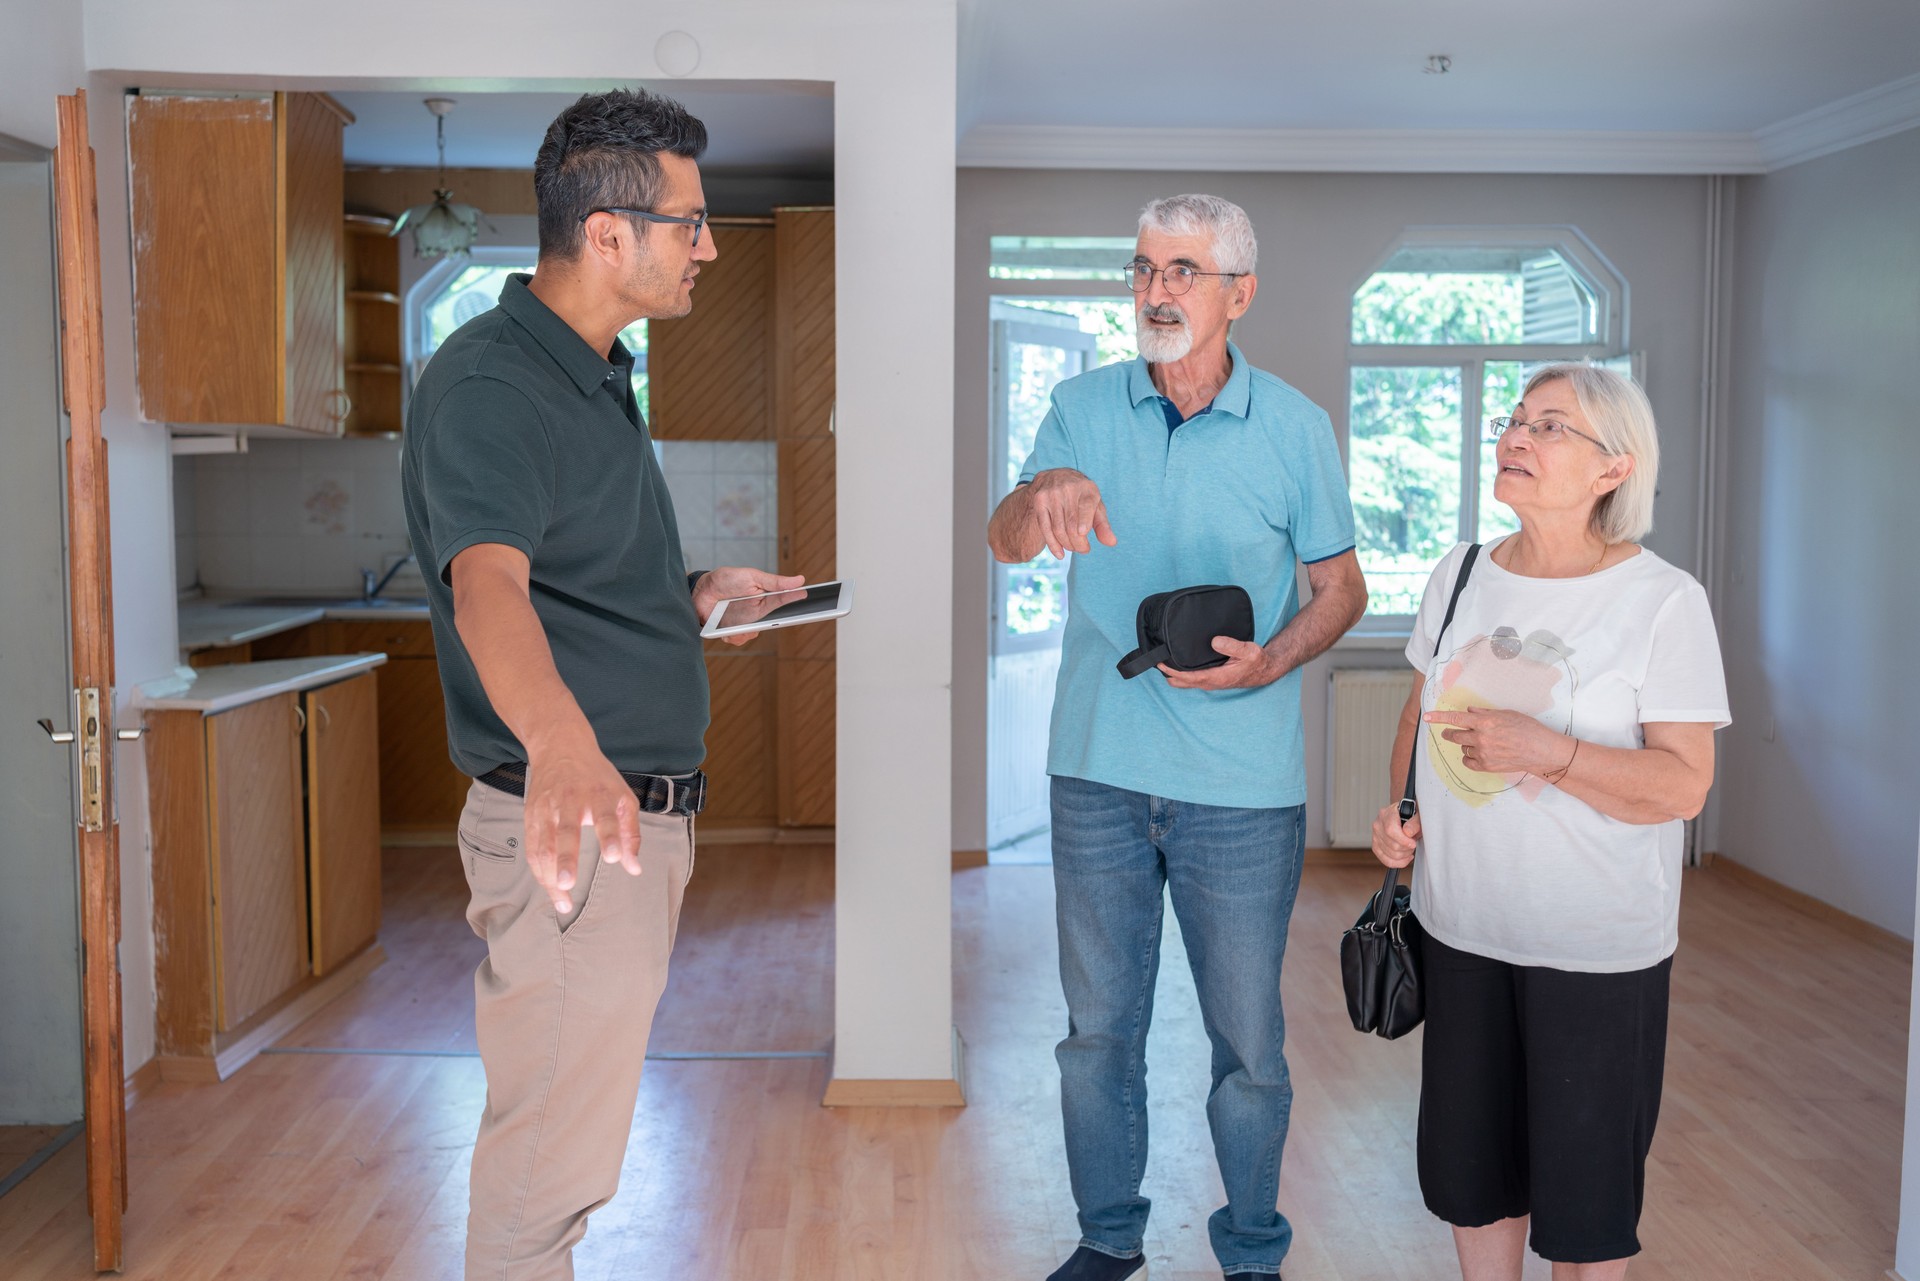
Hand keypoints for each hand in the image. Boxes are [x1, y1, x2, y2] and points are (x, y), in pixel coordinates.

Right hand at [520, 737, 641, 914]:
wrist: (560, 746)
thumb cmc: (598, 777)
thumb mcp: (622, 797)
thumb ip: (630, 832)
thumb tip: (634, 869)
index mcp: (599, 793)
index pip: (605, 816)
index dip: (610, 836)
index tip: (614, 857)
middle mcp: (570, 799)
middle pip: (565, 831)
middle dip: (565, 858)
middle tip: (567, 884)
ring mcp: (546, 807)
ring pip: (543, 844)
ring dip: (549, 874)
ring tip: (562, 901)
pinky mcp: (530, 815)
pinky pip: (532, 847)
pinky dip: (539, 870)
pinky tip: (550, 888)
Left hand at [694, 567, 806, 645]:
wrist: (700, 591)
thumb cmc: (725, 580)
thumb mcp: (751, 576)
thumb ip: (775, 582)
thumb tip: (799, 580)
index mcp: (766, 598)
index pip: (784, 601)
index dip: (795, 600)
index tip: (805, 596)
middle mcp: (758, 613)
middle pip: (773, 622)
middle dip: (771, 620)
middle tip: (760, 613)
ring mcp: (746, 624)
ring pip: (755, 633)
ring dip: (747, 626)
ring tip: (733, 614)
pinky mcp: (733, 633)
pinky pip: (739, 640)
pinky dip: (733, 634)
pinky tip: (726, 625)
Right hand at [1026, 469, 1116, 558]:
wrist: (1057, 476)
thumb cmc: (1082, 497)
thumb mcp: (1095, 505)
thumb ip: (1103, 525)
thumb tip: (1111, 543)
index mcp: (1086, 488)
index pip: (1085, 507)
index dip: (1084, 523)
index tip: (1083, 535)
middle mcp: (1068, 489)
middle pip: (1071, 524)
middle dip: (1078, 542)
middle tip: (1083, 549)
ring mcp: (1051, 495)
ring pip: (1058, 528)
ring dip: (1067, 544)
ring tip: (1074, 548)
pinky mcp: (1039, 502)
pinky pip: (1045, 527)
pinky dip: (1053, 544)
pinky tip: (1060, 554)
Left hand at [1159, 636, 1279, 689]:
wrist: (1264, 669)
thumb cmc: (1256, 661)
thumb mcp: (1248, 650)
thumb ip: (1232, 645)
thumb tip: (1214, 641)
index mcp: (1217, 677)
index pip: (1189, 677)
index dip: (1173, 671)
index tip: (1160, 662)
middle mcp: (1211, 682)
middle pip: (1182, 682)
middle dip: (1168, 673)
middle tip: (1155, 660)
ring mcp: (1210, 682)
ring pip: (1185, 682)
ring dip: (1173, 674)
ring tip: (1162, 661)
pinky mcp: (1211, 678)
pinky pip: (1191, 679)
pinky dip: (1181, 673)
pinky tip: (1176, 664)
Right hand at [1371, 803, 1419, 868]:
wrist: (1405, 816)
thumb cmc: (1411, 815)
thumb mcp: (1418, 815)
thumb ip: (1415, 822)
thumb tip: (1408, 832)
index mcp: (1386, 814)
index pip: (1390, 830)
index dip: (1403, 841)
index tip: (1413, 844)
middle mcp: (1378, 824)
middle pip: (1391, 845)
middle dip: (1406, 849)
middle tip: (1413, 844)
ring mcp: (1375, 836)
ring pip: (1388, 854)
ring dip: (1403, 855)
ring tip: (1409, 849)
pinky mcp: (1376, 846)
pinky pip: (1385, 860)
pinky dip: (1397, 862)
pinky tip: (1405, 858)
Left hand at [1423, 707, 1573, 775]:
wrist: (1541, 750)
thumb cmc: (1527, 729)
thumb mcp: (1506, 714)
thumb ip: (1484, 713)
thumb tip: (1469, 712)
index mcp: (1485, 722)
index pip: (1455, 719)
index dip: (1439, 717)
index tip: (1427, 717)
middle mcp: (1481, 738)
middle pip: (1455, 735)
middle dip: (1450, 733)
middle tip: (1451, 732)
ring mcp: (1483, 753)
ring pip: (1463, 748)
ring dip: (1466, 744)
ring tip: (1482, 742)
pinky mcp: (1487, 766)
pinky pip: (1468, 761)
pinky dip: (1470, 757)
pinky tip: (1479, 753)